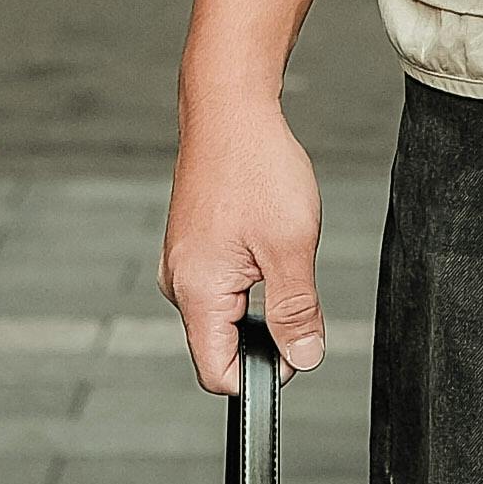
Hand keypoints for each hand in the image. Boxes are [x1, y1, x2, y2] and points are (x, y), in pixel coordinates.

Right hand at [162, 84, 325, 391]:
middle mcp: (179, 283)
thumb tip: (304, 359)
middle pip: (223, 345)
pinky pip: (222, 284)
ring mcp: (182, 264)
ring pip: (226, 313)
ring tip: (280, 251)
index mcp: (197, 292)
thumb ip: (296, 311)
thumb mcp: (291, 246)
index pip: (218, 373)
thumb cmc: (255, 165)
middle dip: (267, 332)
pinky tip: (265, 240)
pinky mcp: (192, 247)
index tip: (296, 346)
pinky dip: (251, 276)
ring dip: (261, 299)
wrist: (230, 109)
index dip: (262, 374)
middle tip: (296, 281)